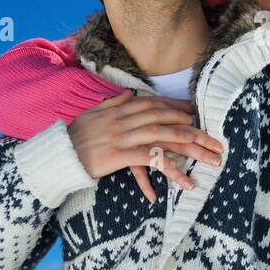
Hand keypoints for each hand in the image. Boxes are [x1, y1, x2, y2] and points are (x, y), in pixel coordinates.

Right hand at [67, 91, 223, 200]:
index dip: (176, 107)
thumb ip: (113, 103)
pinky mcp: (119, 155)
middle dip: (190, 126)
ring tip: (205, 152)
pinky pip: (148, 159)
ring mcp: (122, 136)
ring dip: (186, 143)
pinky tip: (181, 175)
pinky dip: (166, 166)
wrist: (58, 154)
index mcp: (120, 109)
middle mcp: (124, 120)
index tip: (194, 111)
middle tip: (211, 137)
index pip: (154, 104)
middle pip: (164, 118)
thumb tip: (129, 94)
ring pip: (161, 135)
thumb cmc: (75, 136)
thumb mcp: (94, 114)